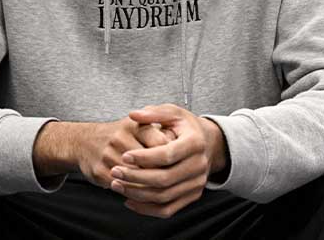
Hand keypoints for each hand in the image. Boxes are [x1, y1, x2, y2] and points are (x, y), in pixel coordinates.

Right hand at [33, 118, 173, 186]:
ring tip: (161, 186)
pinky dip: (134, 192)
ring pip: (136, 177)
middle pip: (149, 163)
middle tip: (173, 178)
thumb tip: (178, 144)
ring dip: (148, 185)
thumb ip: (162, 127)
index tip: (178, 162)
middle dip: (162, 173)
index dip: (172, 157)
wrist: (84, 141)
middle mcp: (120, 138)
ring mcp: (108, 155)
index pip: (162, 144)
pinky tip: (143, 191)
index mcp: (135, 125)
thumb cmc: (122, 133)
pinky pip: (122, 187)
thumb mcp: (142, 121)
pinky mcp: (98, 172)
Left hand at [107, 103, 227, 218]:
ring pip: (163, 196)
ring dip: (136, 193)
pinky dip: (146, 209)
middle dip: (135, 177)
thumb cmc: (186, 128)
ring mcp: (197, 183)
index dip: (144, 157)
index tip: (124, 156)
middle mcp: (199, 165)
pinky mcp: (192, 196)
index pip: (168, 154)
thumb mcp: (174, 113)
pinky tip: (129, 199)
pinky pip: (167, 210)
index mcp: (195, 143)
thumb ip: (154, 113)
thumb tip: (133, 115)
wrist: (209, 144)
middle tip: (114, 171)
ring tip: (117, 185)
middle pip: (164, 179)